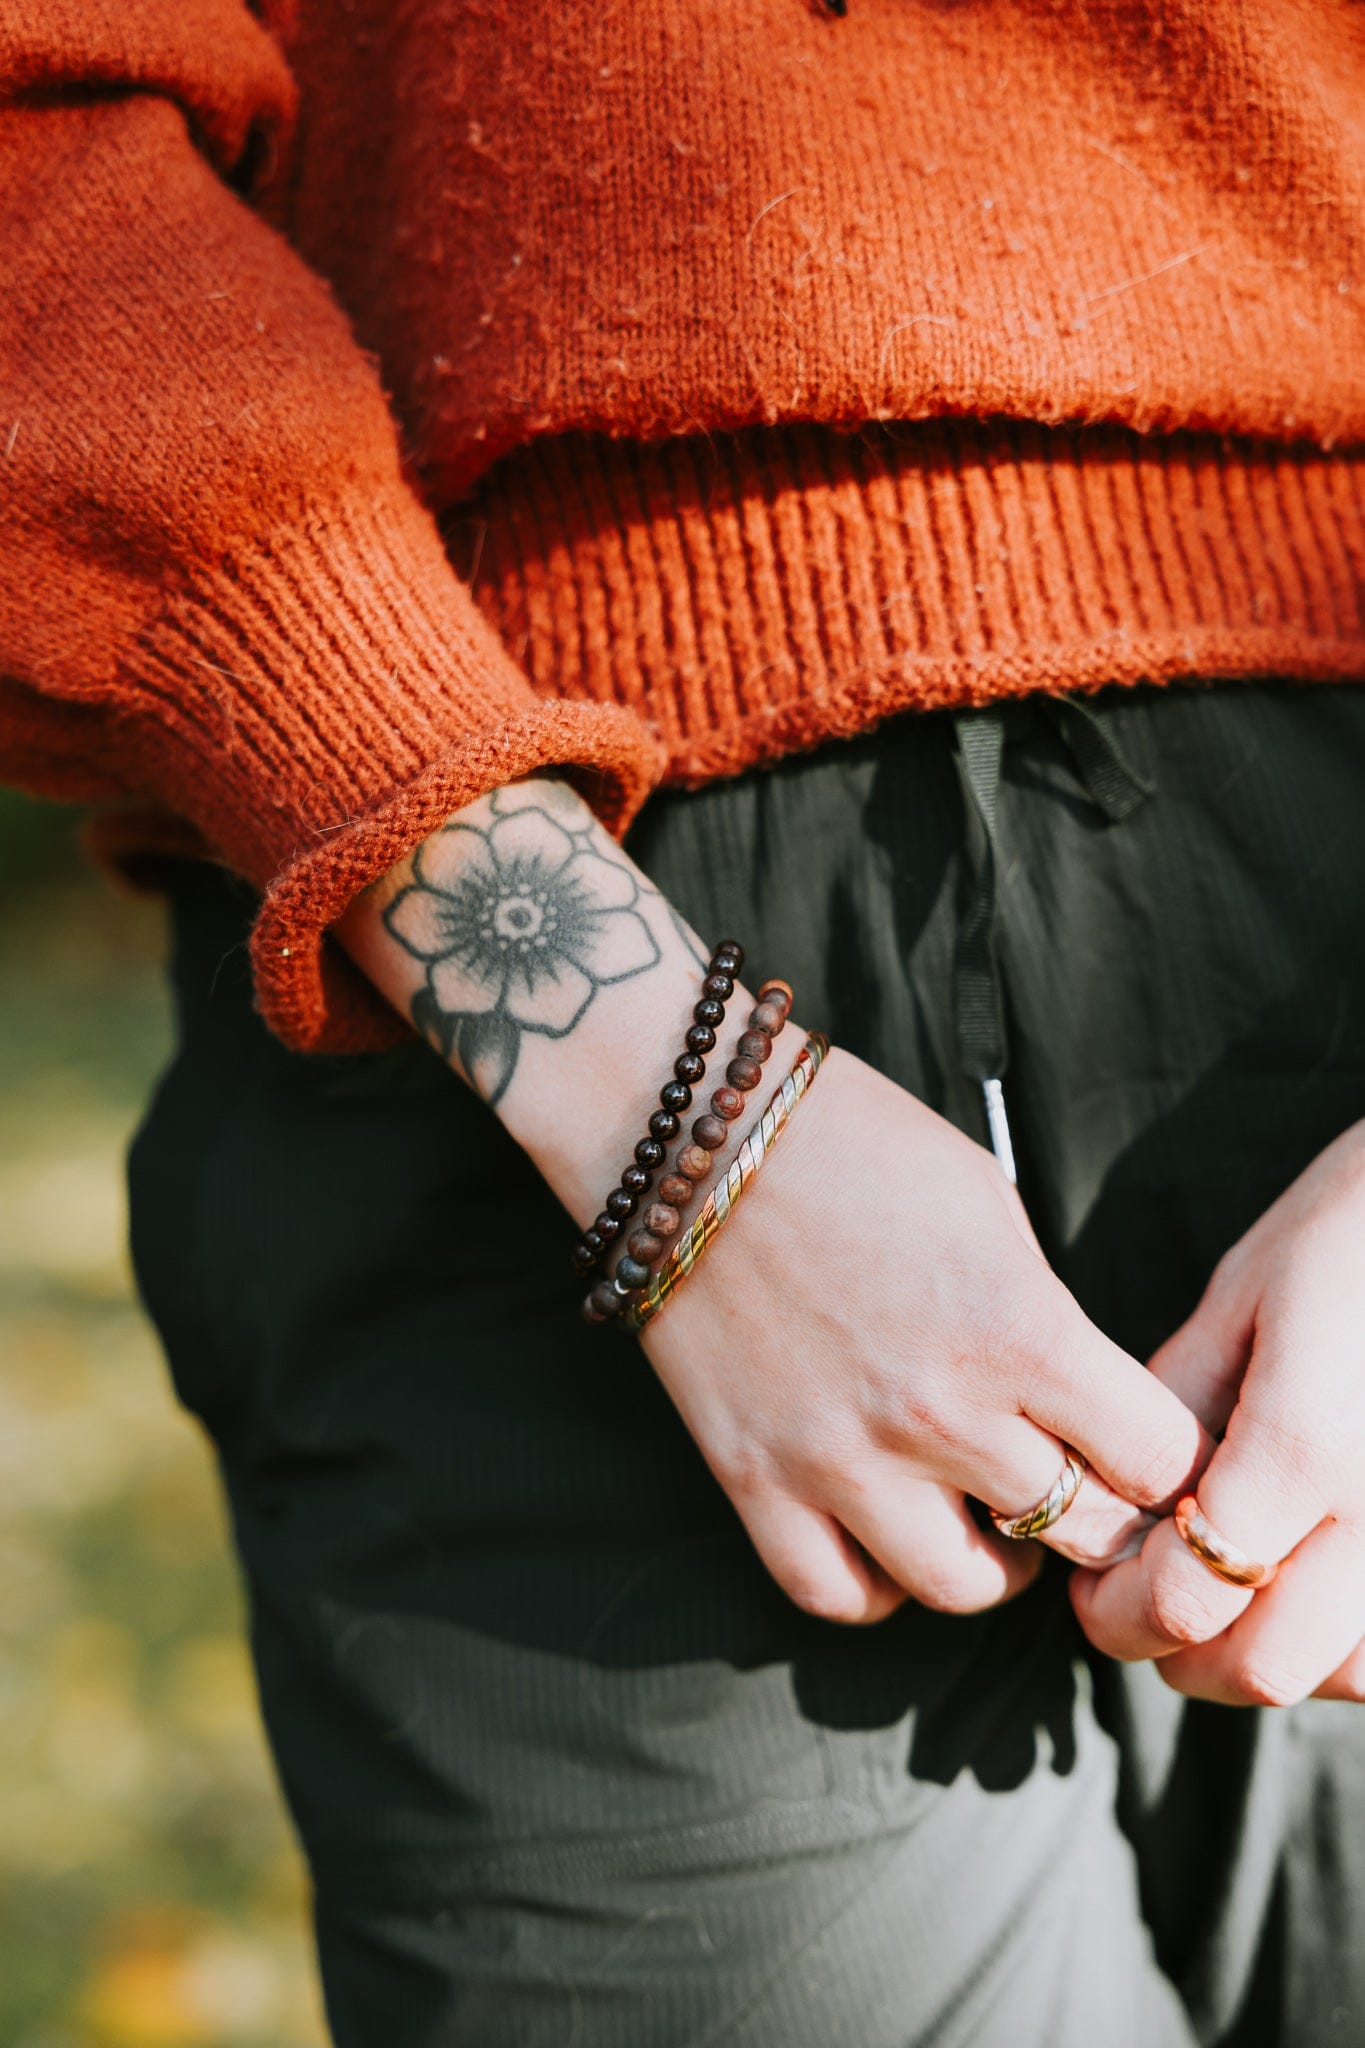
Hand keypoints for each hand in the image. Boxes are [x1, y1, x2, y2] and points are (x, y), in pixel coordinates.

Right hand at [336, 775, 1209, 1626]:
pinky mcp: (754, 1480)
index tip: (1143, 1449)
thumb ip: (1045, 1320)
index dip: (1166, 1460)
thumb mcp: (990, 1208)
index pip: (1157, 1463)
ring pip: (966, 1588)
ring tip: (981, 1513)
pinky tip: (887, 1532)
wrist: (689, 1128)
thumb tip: (1081, 1408)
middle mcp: (939, 1414)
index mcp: (1020, 1330)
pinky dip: (878, 1583)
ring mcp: (841, 1459)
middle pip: (1080, 1533)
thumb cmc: (852, 1142)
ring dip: (994, 1559)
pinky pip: (839, 1596)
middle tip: (1076, 1484)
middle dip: (1096, 1510)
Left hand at [1071, 1120, 1364, 1703]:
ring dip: (1276, 1659)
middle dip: (1180, 1654)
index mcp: (1306, 1446)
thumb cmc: (1351, 1228)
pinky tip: (1314, 1589)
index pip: (1189, 1597)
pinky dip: (1350, 1646)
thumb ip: (1178, 1409)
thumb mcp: (1242, 1299)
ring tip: (1231, 1601)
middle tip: (1140, 1608)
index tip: (1091, 1587)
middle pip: (1267, 1666)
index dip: (1118, 1612)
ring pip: (1353, 1676)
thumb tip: (1125, 1499)